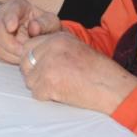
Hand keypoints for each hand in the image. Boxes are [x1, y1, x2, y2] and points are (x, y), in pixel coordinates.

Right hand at [0, 0, 59, 65]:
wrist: (41, 35)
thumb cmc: (44, 26)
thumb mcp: (50, 22)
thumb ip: (44, 23)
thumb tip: (33, 27)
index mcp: (17, 5)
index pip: (10, 9)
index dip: (9, 18)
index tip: (12, 27)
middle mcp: (2, 15)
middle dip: (9, 42)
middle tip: (22, 51)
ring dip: (9, 53)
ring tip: (24, 56)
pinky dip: (8, 58)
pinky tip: (19, 59)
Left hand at [19, 32, 136, 114]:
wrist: (111, 87)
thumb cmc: (98, 71)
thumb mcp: (75, 47)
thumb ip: (54, 48)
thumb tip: (32, 57)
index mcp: (57, 38)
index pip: (28, 47)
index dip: (34, 61)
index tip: (45, 69)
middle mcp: (50, 48)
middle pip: (24, 62)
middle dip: (33, 73)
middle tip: (50, 81)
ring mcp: (48, 65)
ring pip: (29, 79)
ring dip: (40, 87)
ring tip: (59, 88)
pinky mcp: (49, 83)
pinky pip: (36, 93)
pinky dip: (46, 98)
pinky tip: (61, 95)